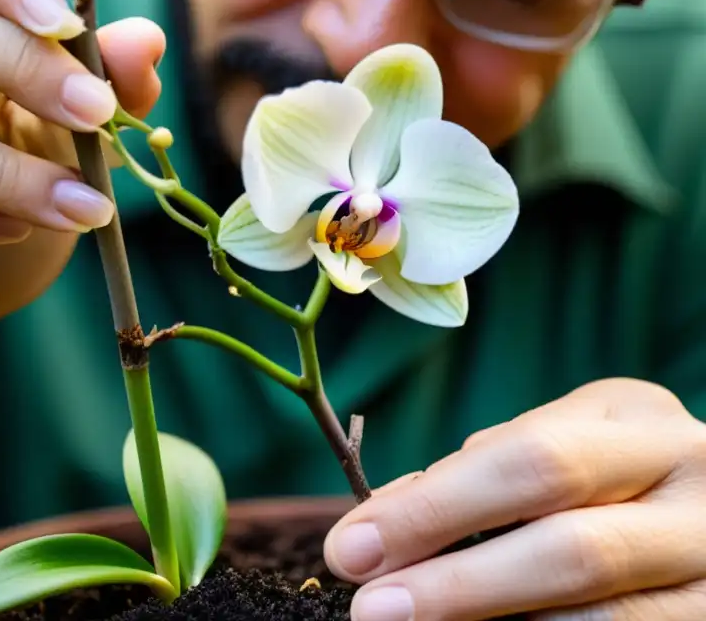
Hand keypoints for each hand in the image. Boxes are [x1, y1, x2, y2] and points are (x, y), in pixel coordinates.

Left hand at [323, 378, 705, 619]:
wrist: (704, 506)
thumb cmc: (604, 470)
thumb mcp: (557, 440)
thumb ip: (481, 471)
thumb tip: (381, 520)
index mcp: (639, 422)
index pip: (529, 463)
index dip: (434, 510)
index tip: (352, 548)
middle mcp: (695, 487)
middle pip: (572, 548)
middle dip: (457, 584)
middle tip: (373, 609)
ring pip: (605, 617)